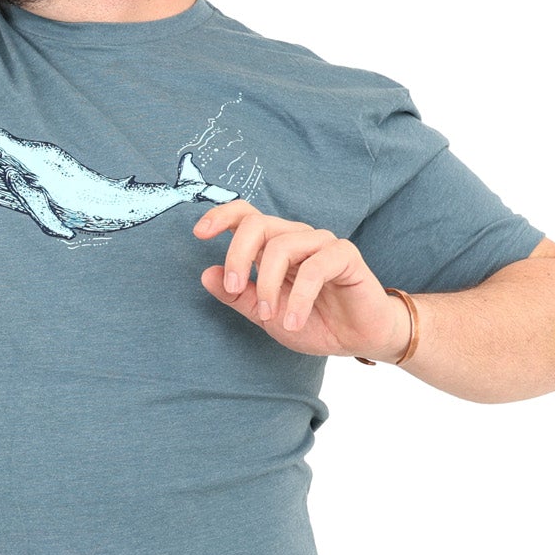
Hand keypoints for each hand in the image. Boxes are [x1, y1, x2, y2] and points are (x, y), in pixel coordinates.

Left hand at [193, 200, 410, 360]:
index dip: (221, 216)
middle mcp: (296, 237)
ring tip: (269, 315)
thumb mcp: (264, 314)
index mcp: (274, 245)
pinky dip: (298, 297)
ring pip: (281, 245)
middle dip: (237, 256)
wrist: (356, 339)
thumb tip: (205, 274)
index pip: (246, 215)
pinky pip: (315, 267)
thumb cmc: (311, 322)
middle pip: (257, 224)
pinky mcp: (345, 255)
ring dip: (267, 284)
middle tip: (233, 287)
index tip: (199, 233)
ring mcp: (321, 243)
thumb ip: (237, 295)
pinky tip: (293, 321)